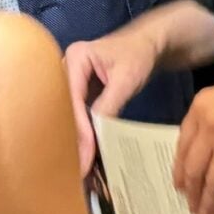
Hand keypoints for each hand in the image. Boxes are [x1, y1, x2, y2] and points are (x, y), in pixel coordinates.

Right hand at [64, 27, 162, 171]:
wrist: (150, 44)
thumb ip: (108, 105)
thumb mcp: (126, 80)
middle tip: (77, 168)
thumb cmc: (139, 54)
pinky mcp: (81, 92)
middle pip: (64, 108)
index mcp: (76, 58)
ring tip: (80, 167)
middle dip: (71, 137)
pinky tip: (86, 154)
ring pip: (69, 114)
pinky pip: (78, 115)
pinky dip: (83, 133)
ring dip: (76, 138)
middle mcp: (67, 68)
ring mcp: (72, 81)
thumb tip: (95, 137)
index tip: (84, 156)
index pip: (72, 99)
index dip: (78, 129)